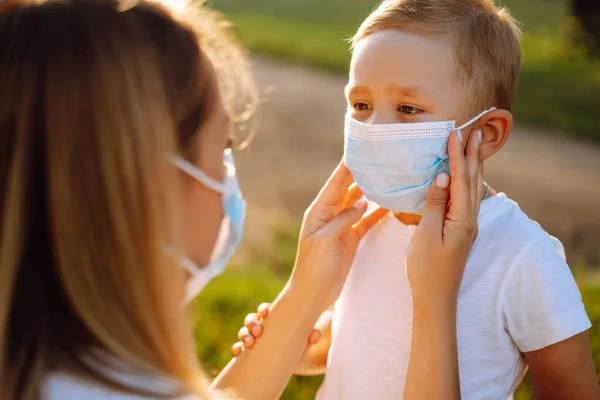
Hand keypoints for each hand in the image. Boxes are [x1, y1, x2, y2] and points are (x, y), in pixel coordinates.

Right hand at [231, 303, 320, 357]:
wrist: (291, 364)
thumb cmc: (298, 347)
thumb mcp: (304, 343)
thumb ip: (309, 337)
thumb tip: (316, 333)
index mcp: (273, 319)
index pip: (264, 309)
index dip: (263, 309)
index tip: (265, 313)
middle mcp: (260, 327)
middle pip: (251, 319)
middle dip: (252, 323)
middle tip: (258, 331)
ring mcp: (253, 338)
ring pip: (244, 332)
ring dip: (244, 335)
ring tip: (250, 343)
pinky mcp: (248, 351)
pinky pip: (239, 347)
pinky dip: (237, 348)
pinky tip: (237, 352)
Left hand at [289, 160, 388, 307]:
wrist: (313, 293)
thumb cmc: (313, 267)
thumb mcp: (325, 241)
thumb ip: (342, 220)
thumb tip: (362, 202)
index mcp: (319, 211)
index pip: (335, 184)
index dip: (347, 167)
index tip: (360, 149)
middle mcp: (330, 214)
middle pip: (348, 189)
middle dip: (362, 174)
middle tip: (380, 158)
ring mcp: (342, 226)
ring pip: (359, 203)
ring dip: (372, 191)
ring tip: (390, 176)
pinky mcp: (351, 238)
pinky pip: (366, 221)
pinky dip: (377, 213)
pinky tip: (392, 204)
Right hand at [406, 128, 483, 311]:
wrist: (436, 299)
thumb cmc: (426, 270)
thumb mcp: (426, 235)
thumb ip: (435, 204)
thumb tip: (443, 175)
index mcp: (462, 219)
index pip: (460, 180)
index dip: (457, 156)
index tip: (454, 134)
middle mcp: (470, 220)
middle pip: (473, 181)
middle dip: (472, 155)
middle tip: (473, 131)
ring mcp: (467, 227)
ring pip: (473, 189)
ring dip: (472, 166)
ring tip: (472, 147)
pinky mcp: (461, 231)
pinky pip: (467, 199)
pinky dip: (467, 182)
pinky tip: (462, 178)